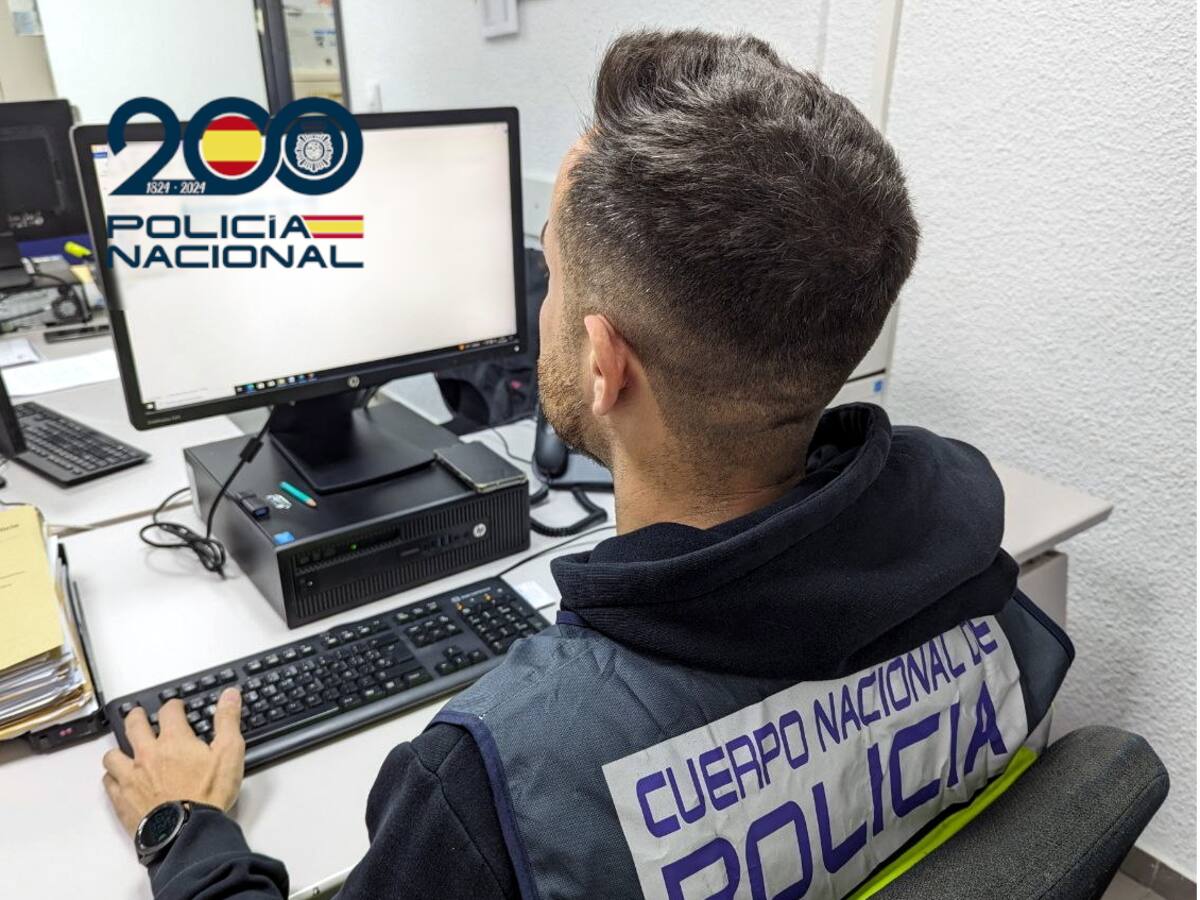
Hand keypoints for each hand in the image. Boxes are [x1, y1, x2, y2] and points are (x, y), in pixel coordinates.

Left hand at [102, 687, 244, 836]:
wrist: (187, 832)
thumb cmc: (208, 794)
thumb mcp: (229, 753)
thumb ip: (227, 720)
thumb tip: (230, 694)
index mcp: (173, 741)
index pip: (169, 712)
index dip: (173, 706)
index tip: (177, 707)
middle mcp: (147, 754)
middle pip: (133, 725)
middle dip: (136, 716)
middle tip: (139, 715)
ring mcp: (131, 777)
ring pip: (113, 755)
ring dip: (119, 750)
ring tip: (125, 751)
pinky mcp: (122, 800)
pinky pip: (108, 782)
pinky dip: (113, 778)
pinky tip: (119, 780)